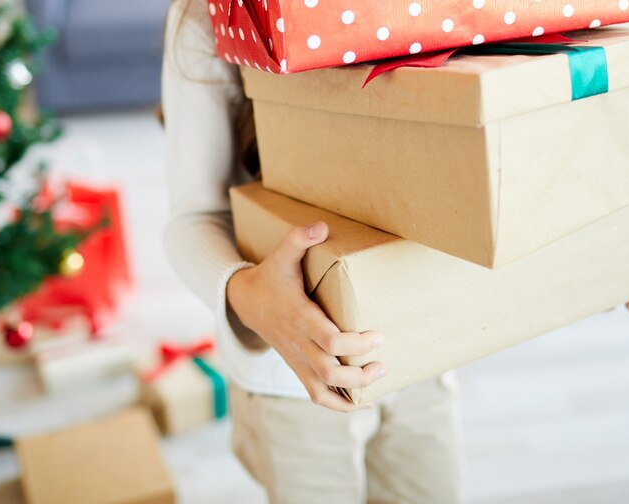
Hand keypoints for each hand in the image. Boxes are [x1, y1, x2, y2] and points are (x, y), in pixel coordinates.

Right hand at [227, 222, 386, 411]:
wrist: (245, 301)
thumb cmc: (271, 276)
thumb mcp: (281, 254)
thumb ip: (299, 239)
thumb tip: (321, 226)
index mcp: (298, 317)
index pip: (329, 340)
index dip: (355, 343)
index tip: (378, 335)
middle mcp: (297, 343)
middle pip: (329, 370)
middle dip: (360, 372)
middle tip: (384, 362)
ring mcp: (296, 358)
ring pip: (323, 387)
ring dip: (353, 390)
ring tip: (379, 377)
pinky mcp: (297, 366)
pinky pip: (315, 394)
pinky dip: (338, 404)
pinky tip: (362, 402)